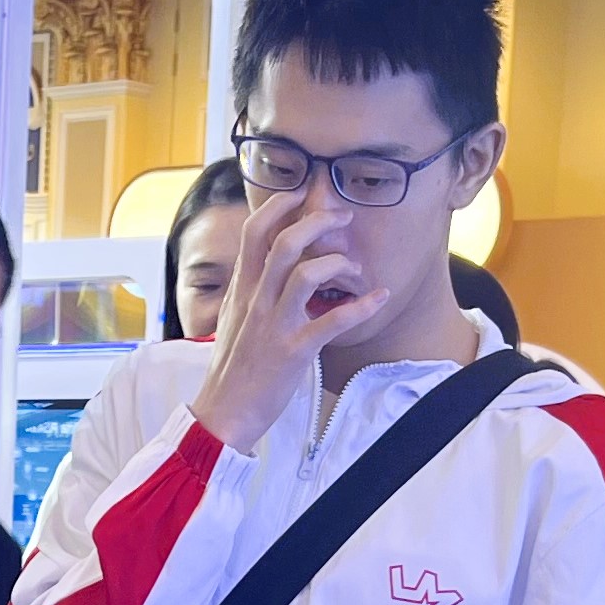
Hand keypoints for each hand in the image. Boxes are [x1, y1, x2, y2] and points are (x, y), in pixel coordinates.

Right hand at [185, 178, 365, 451]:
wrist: (224, 411)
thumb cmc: (233, 367)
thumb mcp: (233, 318)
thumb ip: (250, 288)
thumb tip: (265, 264)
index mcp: (241, 289)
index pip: (254, 231)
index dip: (278, 204)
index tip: (302, 192)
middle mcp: (256, 300)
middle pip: (286, 242)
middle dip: (319, 221)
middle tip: (342, 218)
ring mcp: (275, 325)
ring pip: (308, 274)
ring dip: (339, 264)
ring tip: (355, 269)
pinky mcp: (295, 351)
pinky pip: (334, 321)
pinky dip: (362, 306)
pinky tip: (379, 298)